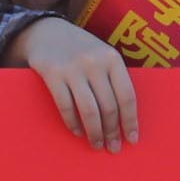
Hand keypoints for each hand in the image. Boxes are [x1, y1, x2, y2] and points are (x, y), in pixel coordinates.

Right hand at [11, 14, 140, 152]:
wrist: (47, 32)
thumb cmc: (81, 50)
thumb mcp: (102, 56)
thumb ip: (113, 79)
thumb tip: (125, 118)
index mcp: (113, 58)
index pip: (127, 96)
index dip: (130, 121)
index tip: (132, 139)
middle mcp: (95, 62)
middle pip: (109, 106)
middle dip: (112, 131)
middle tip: (112, 148)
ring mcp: (73, 68)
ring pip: (89, 110)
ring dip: (94, 132)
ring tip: (96, 145)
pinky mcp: (53, 73)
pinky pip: (65, 106)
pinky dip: (73, 123)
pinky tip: (77, 132)